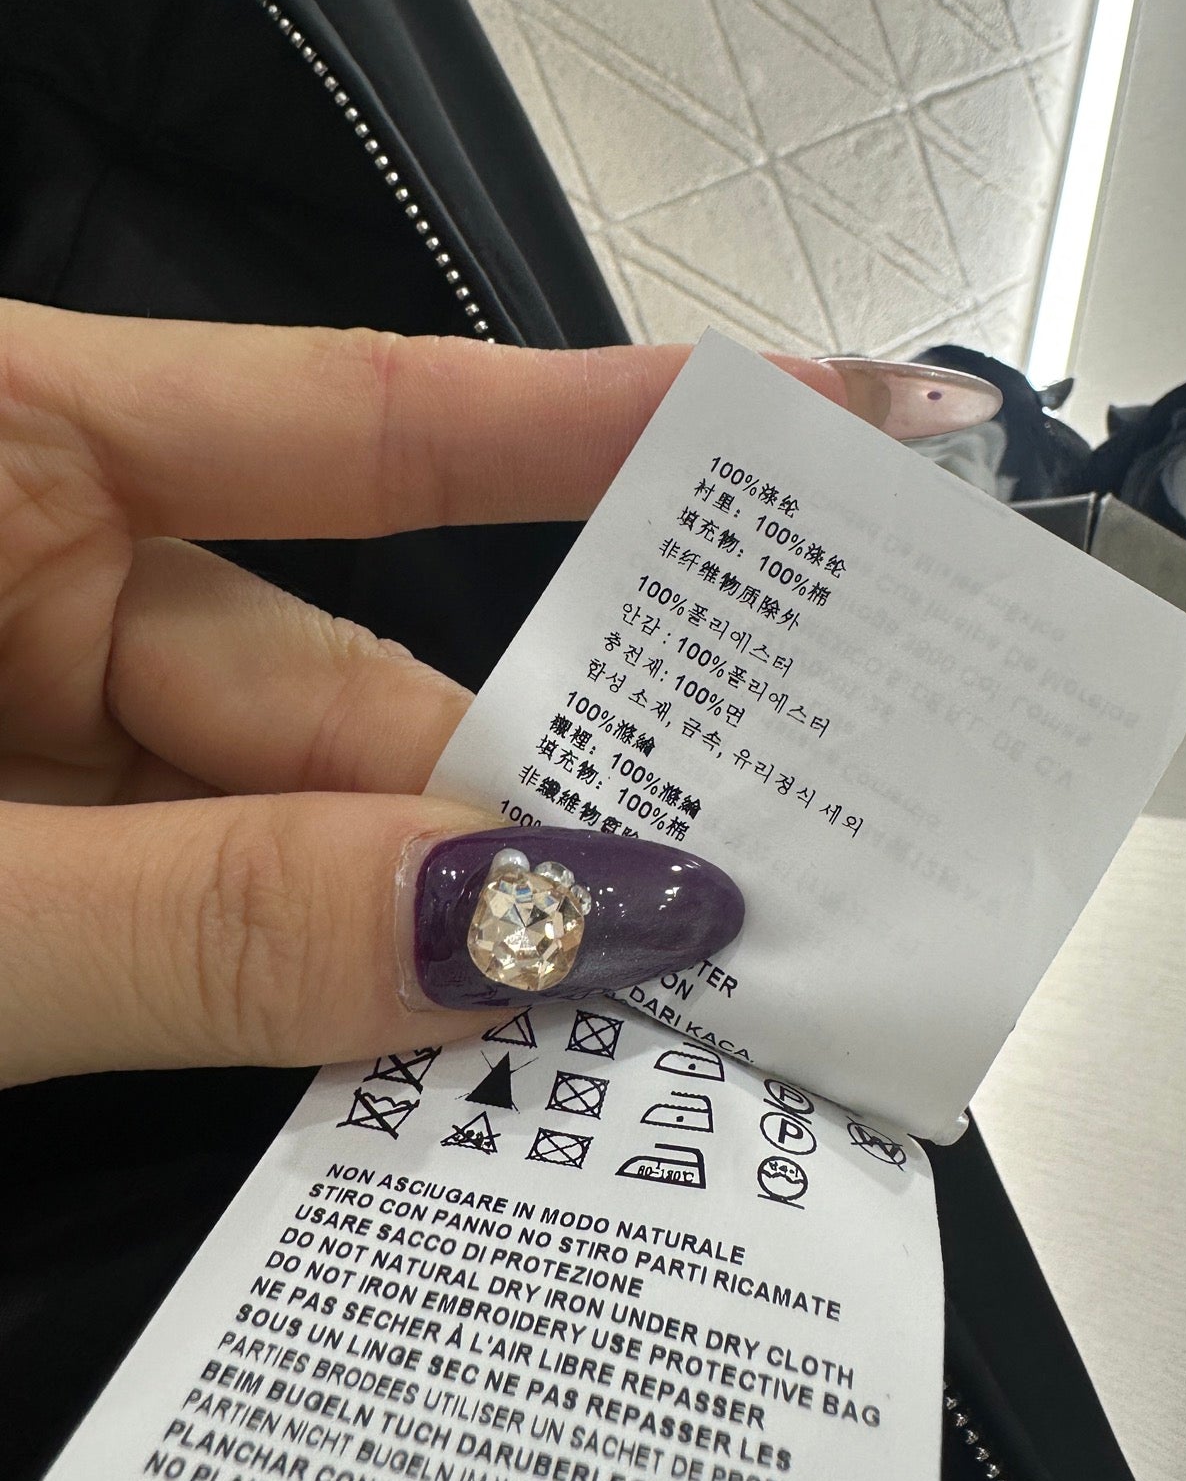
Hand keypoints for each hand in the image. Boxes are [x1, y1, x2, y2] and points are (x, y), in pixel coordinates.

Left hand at [0, 299, 835, 1086]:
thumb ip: (207, 918)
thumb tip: (523, 922)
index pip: (357, 416)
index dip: (595, 422)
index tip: (812, 418)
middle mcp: (28, 559)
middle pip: (330, 678)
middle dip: (496, 814)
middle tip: (707, 926)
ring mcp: (21, 714)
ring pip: (285, 812)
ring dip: (404, 938)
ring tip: (581, 1049)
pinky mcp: (30, 842)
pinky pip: (215, 898)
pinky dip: (305, 979)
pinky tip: (408, 1064)